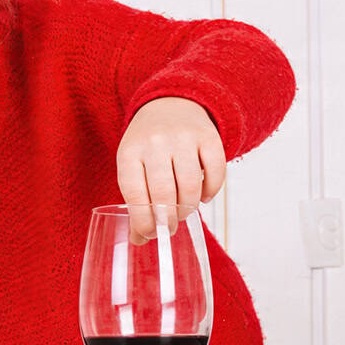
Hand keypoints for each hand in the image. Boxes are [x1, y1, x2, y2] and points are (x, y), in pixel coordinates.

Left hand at [116, 97, 225, 243]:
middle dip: (168, 220)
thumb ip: (135, 202)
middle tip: (169, 227)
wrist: (170, 104)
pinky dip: (211, 191)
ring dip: (189, 208)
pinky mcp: (208, 136)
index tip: (150, 234)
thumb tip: (140, 240)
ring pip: (190, 186)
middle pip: (164, 194)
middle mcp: (155, 143)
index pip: (134, 194)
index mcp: (129, 152)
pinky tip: (203, 196)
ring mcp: (183, 138)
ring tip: (184, 211)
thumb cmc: (148, 146)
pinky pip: (215, 173)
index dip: (142, 221)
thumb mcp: (133, 166)